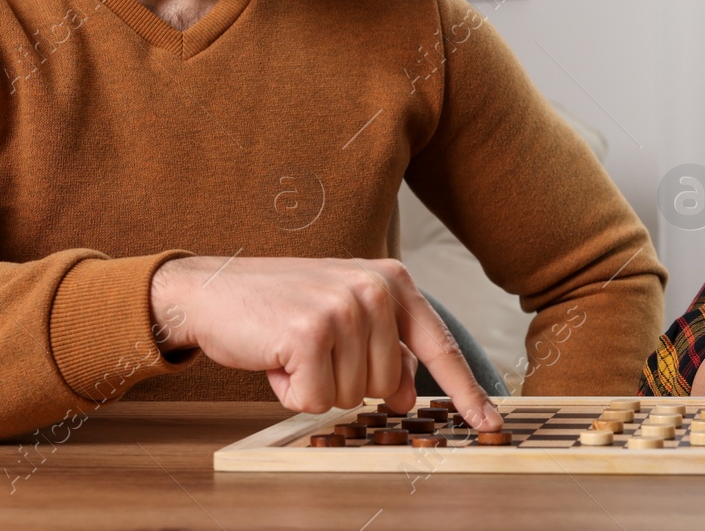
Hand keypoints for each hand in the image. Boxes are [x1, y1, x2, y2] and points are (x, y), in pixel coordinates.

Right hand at [149, 256, 501, 430]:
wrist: (214, 290)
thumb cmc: (280, 305)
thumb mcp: (344, 317)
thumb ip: (385, 349)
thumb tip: (409, 393)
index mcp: (392, 280)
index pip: (438, 346)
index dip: (466, 392)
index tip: (490, 424)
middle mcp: (375, 289)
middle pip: (388, 385)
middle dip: (345, 381)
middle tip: (312, 349)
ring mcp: (344, 309)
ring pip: (353, 397)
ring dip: (315, 386)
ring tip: (292, 348)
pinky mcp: (311, 333)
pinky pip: (315, 402)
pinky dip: (291, 392)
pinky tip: (276, 358)